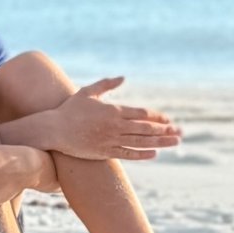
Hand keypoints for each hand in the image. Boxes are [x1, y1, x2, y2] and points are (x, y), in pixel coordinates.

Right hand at [42, 77, 182, 162]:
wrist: (53, 130)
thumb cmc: (70, 110)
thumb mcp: (88, 92)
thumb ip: (106, 85)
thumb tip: (123, 77)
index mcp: (113, 111)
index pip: (142, 114)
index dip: (157, 117)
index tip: (168, 120)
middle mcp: (115, 126)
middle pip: (146, 128)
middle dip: (165, 130)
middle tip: (180, 132)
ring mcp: (110, 140)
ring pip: (141, 142)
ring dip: (160, 142)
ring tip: (175, 142)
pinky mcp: (104, 152)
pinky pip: (128, 154)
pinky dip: (142, 154)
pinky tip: (154, 154)